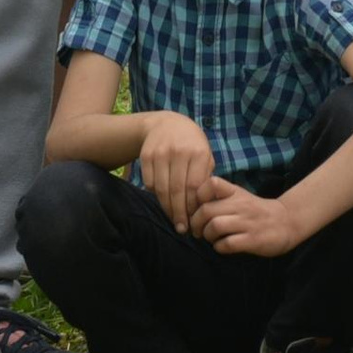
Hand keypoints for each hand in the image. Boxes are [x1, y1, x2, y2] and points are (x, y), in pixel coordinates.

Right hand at [140, 111, 217, 232]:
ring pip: (162, 189)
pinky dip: (156, 195)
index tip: (194, 221)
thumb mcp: (205, 155)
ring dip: (167, 208)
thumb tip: (205, 207)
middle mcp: (179, 152)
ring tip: (173, 220)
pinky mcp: (146, 156)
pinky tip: (163, 200)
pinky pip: (150, 183)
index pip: (194, 187)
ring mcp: (161, 153)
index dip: (193, 207)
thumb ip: (205, 177)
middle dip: (179, 213)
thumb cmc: (192, 144)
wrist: (167, 123)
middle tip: (182, 229)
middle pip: (177, 190)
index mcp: (198, 152)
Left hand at [192, 176, 304, 258]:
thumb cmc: (256, 211)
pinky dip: (219, 248)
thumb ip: (220, 197)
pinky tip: (222, 247)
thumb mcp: (240, 197)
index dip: (198, 195)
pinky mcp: (252, 240)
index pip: (212, 183)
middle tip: (197, 231)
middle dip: (196, 223)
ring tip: (210, 239)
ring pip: (215, 226)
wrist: (286, 223)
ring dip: (207, 235)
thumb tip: (192, 202)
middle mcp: (240, 205)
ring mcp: (247, 222)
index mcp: (235, 192)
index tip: (197, 207)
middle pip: (207, 210)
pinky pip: (227, 244)